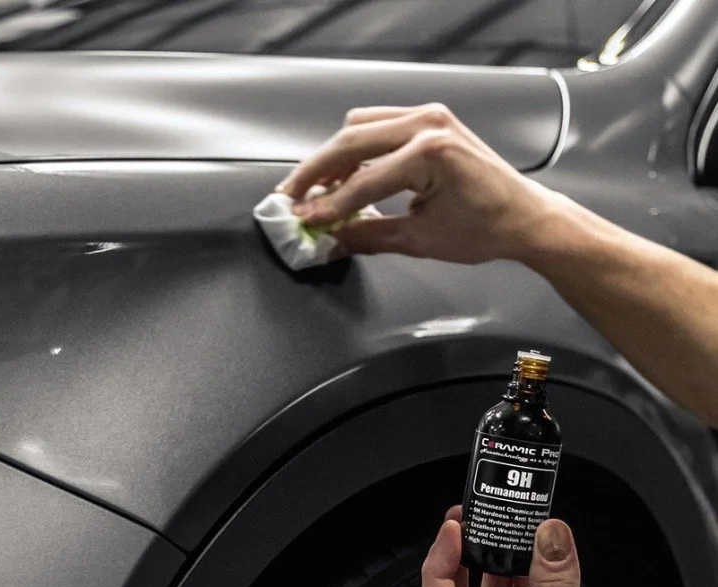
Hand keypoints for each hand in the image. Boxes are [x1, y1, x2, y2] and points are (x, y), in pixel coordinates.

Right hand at [276, 104, 583, 263]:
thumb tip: (329, 240)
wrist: (523, 216)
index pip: (361, 182)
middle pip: (349, 141)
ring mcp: (429, 116)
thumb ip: (367, 237)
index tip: (301, 221)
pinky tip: (344, 175)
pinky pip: (376, 125)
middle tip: (292, 198)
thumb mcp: (420, 241)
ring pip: (358, 128)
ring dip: (332, 158)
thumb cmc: (486, 228)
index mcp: (431, 153)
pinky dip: (354, 148)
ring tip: (316, 190)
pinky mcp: (428, 119)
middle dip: (316, 172)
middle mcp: (428, 125)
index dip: (326, 206)